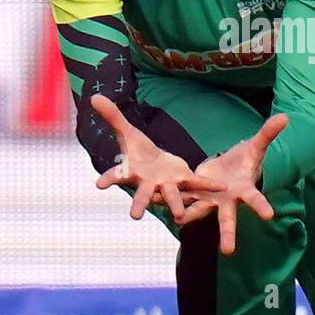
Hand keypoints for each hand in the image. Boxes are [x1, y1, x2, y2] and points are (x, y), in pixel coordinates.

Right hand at [90, 95, 222, 220]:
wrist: (157, 164)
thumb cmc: (139, 152)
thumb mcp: (127, 132)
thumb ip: (112, 117)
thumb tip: (93, 97)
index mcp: (132, 172)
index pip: (116, 175)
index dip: (107, 179)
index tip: (98, 185)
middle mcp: (148, 184)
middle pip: (142, 195)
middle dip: (138, 204)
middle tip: (134, 216)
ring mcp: (167, 185)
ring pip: (170, 196)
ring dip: (174, 205)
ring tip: (178, 215)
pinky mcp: (185, 181)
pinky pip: (197, 183)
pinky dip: (208, 185)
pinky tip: (221, 187)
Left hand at [176, 113, 288, 255]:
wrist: (228, 167)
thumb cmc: (245, 159)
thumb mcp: (256, 146)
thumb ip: (268, 133)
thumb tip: (285, 116)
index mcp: (244, 190)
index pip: (256, 199)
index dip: (262, 206)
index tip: (270, 215)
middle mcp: (227, 201)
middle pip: (229, 220)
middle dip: (228, 234)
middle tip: (228, 251)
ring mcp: (209, 199)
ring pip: (198, 210)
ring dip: (188, 215)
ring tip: (179, 219)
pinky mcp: (193, 192)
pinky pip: (181, 197)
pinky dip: (168, 198)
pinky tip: (154, 200)